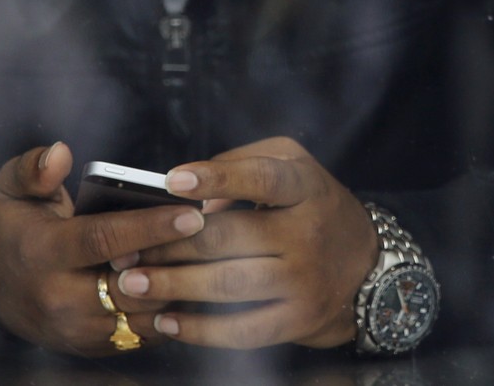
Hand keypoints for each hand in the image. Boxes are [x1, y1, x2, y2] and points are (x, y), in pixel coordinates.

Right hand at [0, 141, 205, 354]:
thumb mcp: (10, 190)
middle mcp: (58, 299)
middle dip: (175, 262)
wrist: (0, 291)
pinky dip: (174, 313)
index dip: (150, 226)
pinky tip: (197, 283)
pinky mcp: (95, 347)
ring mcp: (77, 331)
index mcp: (42, 253)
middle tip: (216, 237)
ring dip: (180, 289)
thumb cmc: (16, 228)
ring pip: (144, 316)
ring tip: (214, 259)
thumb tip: (61, 152)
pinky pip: (145, 336)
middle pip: (131, 285)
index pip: (103, 239)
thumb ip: (33, 169)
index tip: (192, 213)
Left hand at [107, 136, 379, 349]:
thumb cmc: (311, 206)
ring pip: (229, 285)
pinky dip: (200, 330)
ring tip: (133, 284)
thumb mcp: (290, 165)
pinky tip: (168, 322)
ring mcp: (305, 280)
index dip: (218, 177)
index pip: (263, 178)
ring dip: (174, 286)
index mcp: (305, 187)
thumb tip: (189, 194)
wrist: (367, 264)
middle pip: (231, 237)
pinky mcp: (298, 319)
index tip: (172, 181)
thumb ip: (241, 164)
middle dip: (172, 244)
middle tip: (127, 251)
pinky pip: (243, 330)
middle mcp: (308, 233)